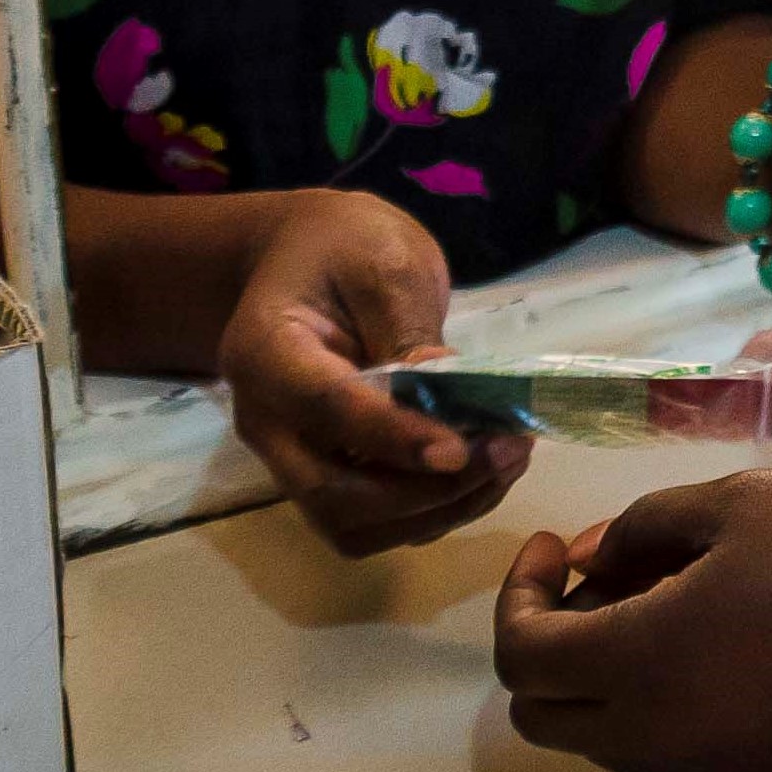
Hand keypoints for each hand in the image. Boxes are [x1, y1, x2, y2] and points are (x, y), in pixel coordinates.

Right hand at [218, 189, 527, 554]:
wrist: (306, 259)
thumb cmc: (343, 247)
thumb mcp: (384, 259)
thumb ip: (409, 328)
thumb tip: (446, 394)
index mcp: (264, 352)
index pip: (325, 410)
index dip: (394, 437)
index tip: (461, 450)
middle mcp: (264, 421)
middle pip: (332, 493)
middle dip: (425, 489)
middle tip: (506, 451)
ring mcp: (289, 457)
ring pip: (352, 524)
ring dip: (436, 510)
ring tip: (507, 462)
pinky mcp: (324, 477)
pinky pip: (372, 522)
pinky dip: (430, 512)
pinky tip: (484, 473)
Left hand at [498, 469, 771, 771]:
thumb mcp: (744, 502)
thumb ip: (645, 529)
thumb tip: (593, 558)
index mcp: (639, 663)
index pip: (522, 655)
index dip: (522, 593)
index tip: (559, 546)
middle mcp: (659, 741)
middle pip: (547, 717)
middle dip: (551, 645)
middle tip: (607, 577)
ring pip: (612, 742)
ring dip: (611, 677)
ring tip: (677, 601)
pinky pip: (684, 753)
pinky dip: (673, 705)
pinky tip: (739, 645)